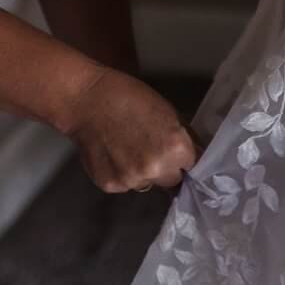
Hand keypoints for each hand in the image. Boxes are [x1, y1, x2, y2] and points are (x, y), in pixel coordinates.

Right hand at [60, 66, 197, 194]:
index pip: (193, 165)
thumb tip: (195, 156)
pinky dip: (122, 174)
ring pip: (147, 184)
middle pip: (171, 180)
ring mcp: (131, 180)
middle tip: (152, 149)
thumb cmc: (133, 98)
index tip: (175, 150)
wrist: (89, 101)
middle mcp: (156, 169)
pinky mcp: (110, 186)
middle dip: (166, 168)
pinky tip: (113, 155)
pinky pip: (125, 185)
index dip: (184, 156)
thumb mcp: (170, 113)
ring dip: (143, 172)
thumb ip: (184, 138)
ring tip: (128, 149)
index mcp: (176, 149)